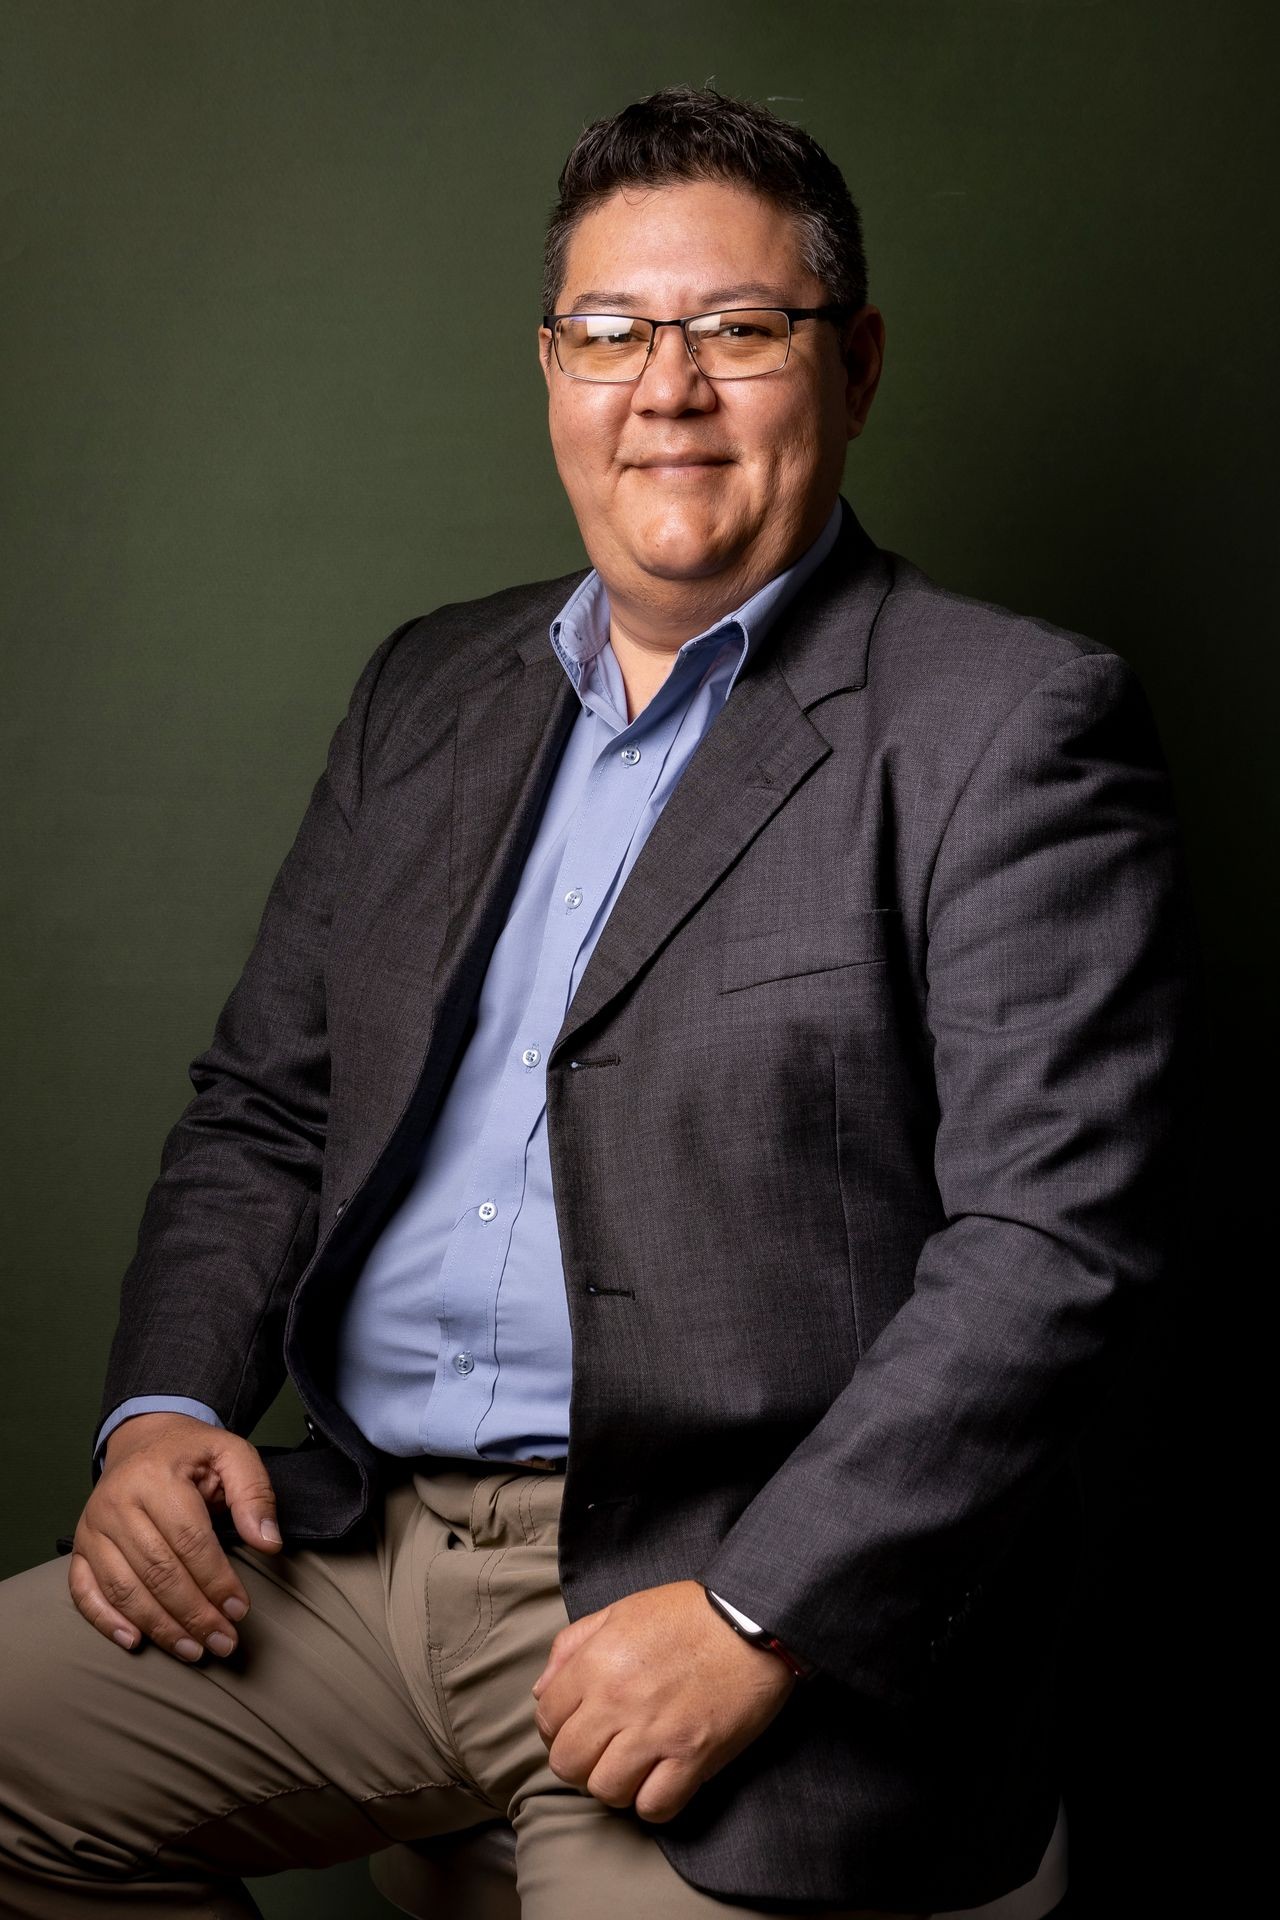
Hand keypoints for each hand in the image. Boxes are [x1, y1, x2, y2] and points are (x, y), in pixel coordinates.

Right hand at [66, 1411, 281, 1664]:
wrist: (142, 1439)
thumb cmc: (192, 1453)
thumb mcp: (231, 1453)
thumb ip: (254, 1493)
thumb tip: (269, 1543)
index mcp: (156, 1477)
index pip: (189, 1540)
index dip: (216, 1579)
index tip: (240, 1609)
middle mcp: (116, 1503)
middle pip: (157, 1571)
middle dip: (194, 1613)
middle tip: (223, 1642)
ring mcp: (92, 1528)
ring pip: (124, 1588)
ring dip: (160, 1627)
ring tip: (194, 1650)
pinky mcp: (79, 1547)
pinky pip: (84, 1591)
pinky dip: (105, 1621)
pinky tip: (134, 1642)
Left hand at [529, 1578, 796, 1822]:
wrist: (754, 1618)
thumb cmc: (689, 1612)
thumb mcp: (621, 1610)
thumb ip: (573, 1645)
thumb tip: (543, 1690)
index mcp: (597, 1662)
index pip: (547, 1718)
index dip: (557, 1727)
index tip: (579, 1725)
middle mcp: (618, 1701)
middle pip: (568, 1764)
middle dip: (580, 1761)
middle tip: (602, 1750)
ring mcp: (656, 1733)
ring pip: (606, 1791)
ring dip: (615, 1784)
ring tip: (632, 1767)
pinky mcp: (694, 1757)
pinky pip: (654, 1806)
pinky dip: (653, 1802)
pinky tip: (661, 1780)